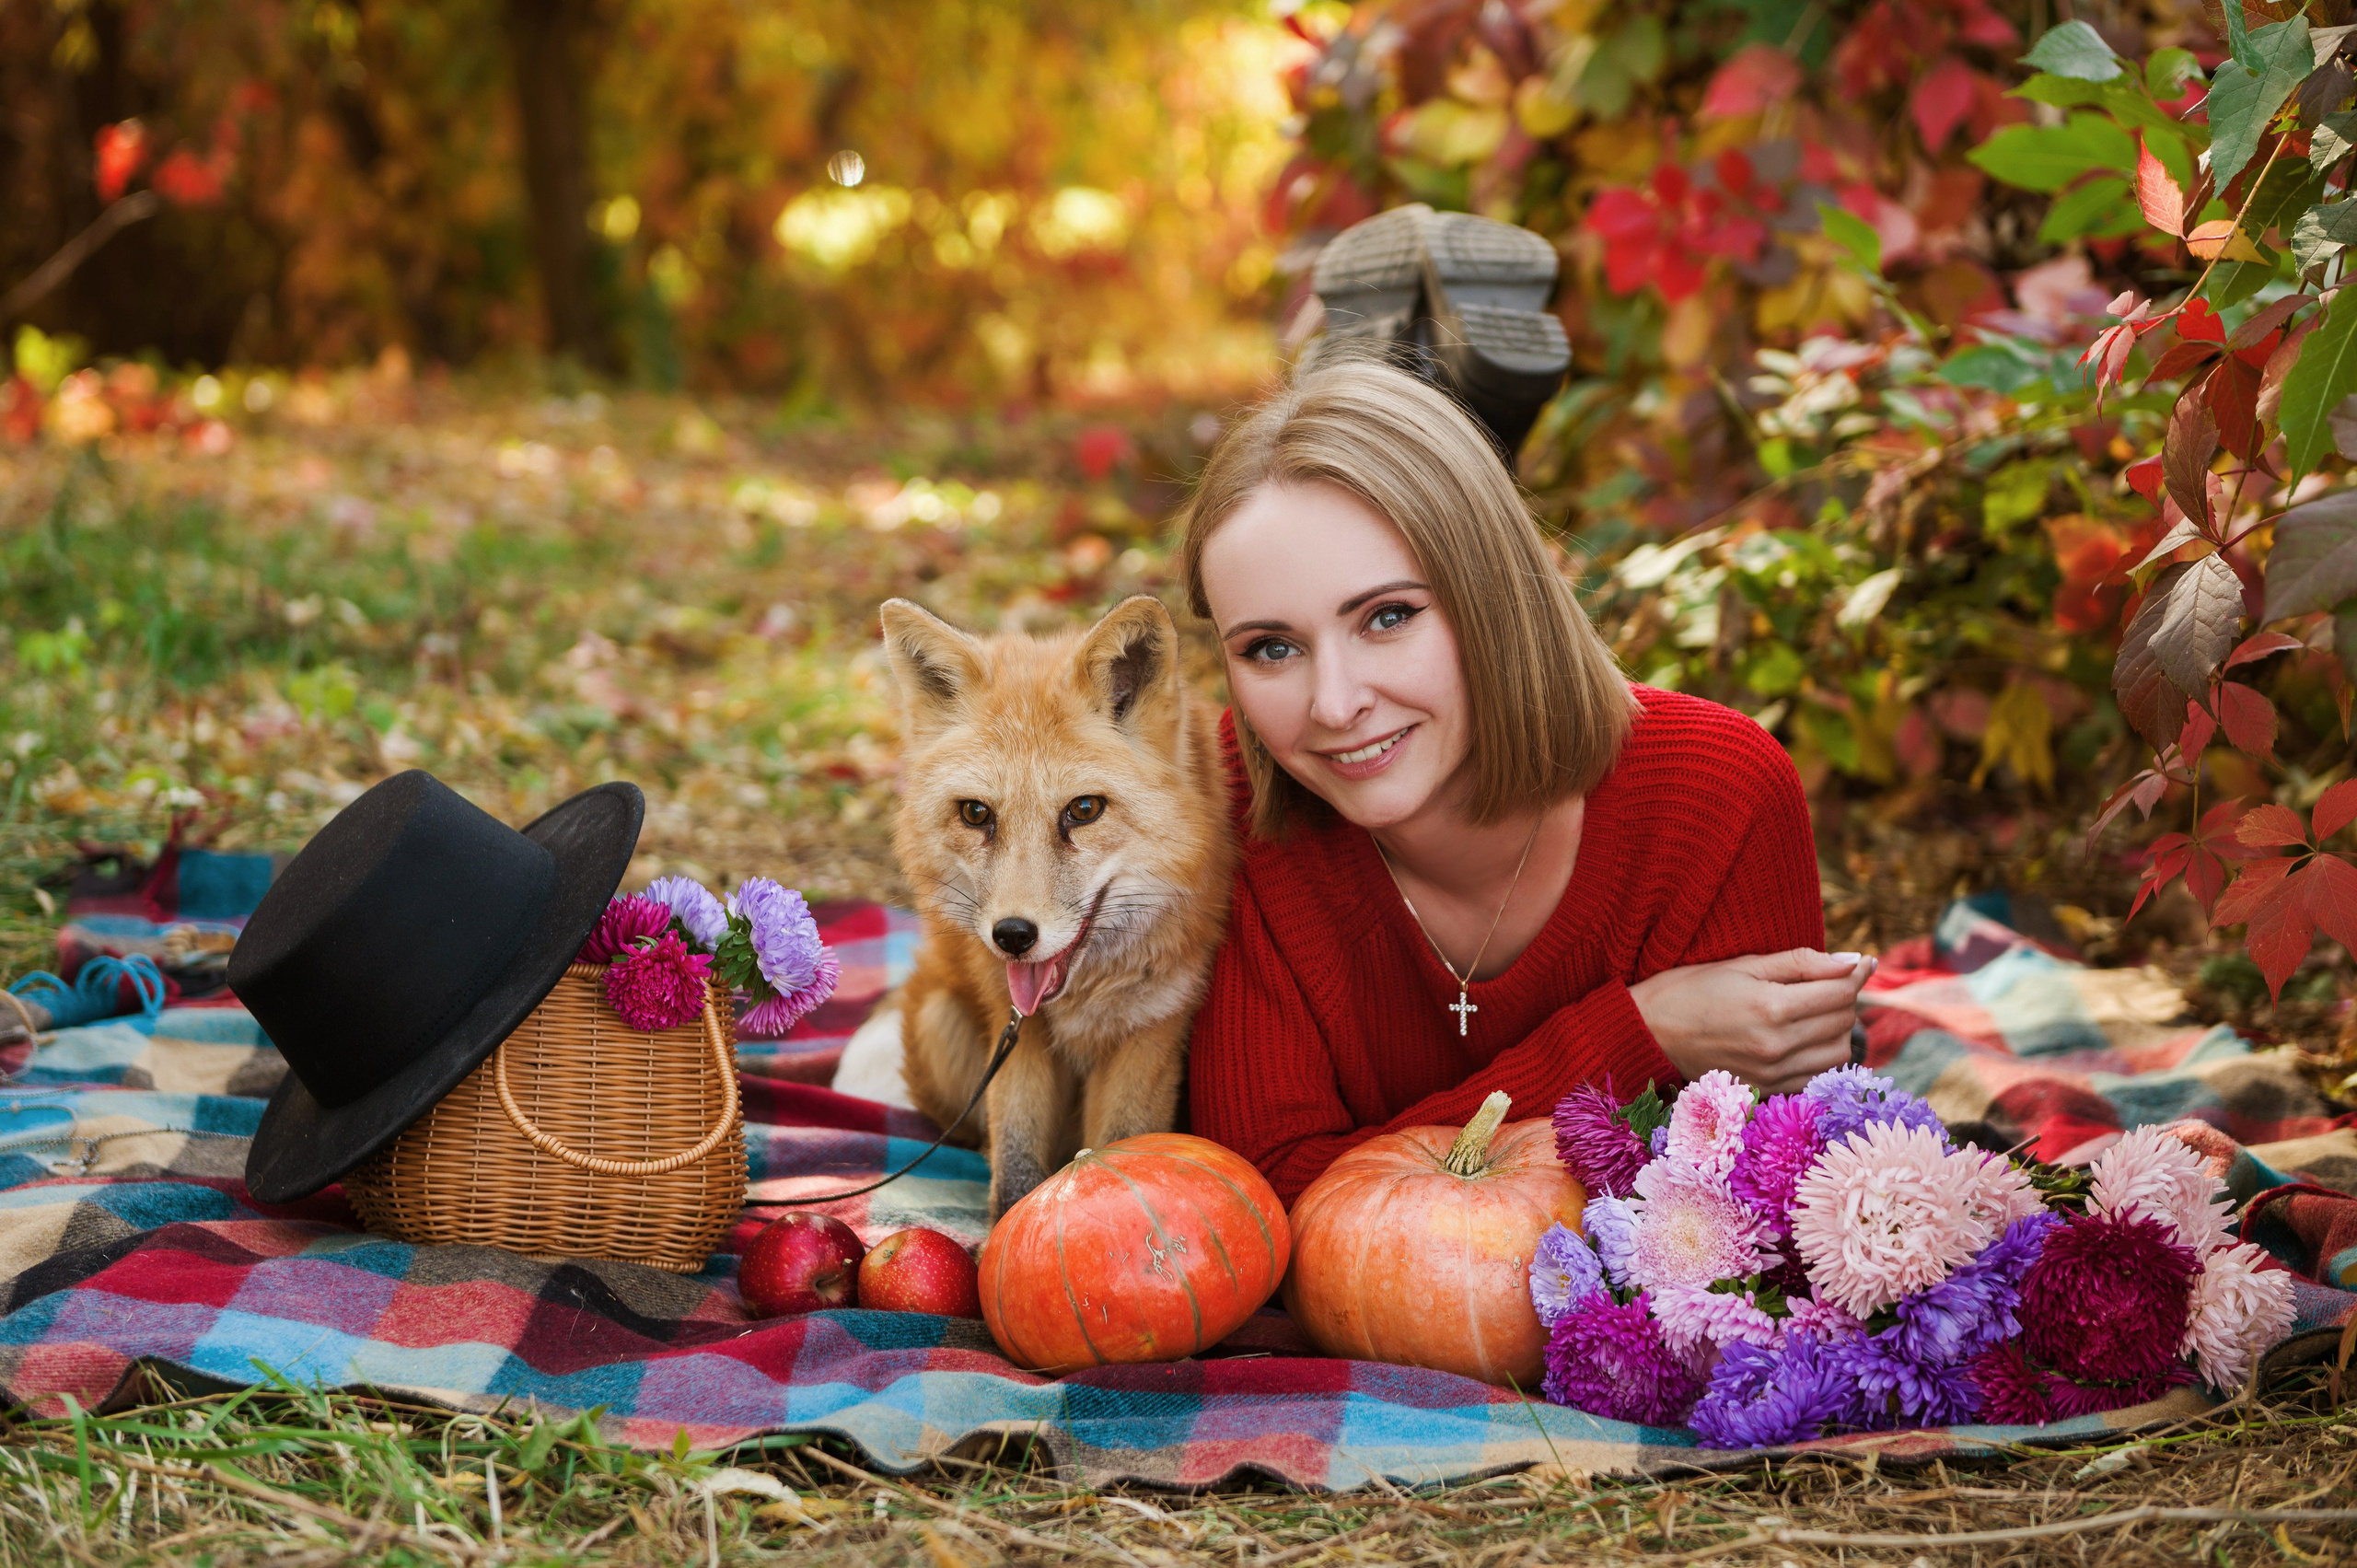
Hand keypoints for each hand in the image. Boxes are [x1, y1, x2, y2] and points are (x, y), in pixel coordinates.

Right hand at [1628, 949, 1874, 1095]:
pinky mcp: (1766, 1089)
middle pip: (1844, 1022)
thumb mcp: (1743, 964)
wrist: (1648, 1032)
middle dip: (1845, 997)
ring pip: (1839, 1053)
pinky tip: (1805, 1038)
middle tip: (1829, 982)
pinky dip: (1822, 1055)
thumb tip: (1851, 961)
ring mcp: (1772, 1073)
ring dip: (1838, 1029)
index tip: (1861, 961)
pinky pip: (1817, 1076)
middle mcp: (1776, 1046)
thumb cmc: (1691, 989)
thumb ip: (1801, 962)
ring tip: (1817, 1010)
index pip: (1840, 993)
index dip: (1857, 973)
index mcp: (1771, 1007)